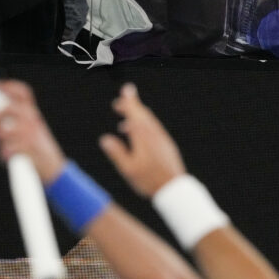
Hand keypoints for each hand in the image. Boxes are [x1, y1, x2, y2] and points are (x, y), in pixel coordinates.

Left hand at [0, 80, 66, 183]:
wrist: (53, 168)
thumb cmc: (36, 150)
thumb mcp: (26, 133)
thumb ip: (6, 126)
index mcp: (33, 115)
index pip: (23, 94)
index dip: (9, 87)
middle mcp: (33, 121)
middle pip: (9, 109)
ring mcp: (32, 134)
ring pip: (5, 130)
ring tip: (1, 146)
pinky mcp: (29, 150)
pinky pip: (8, 149)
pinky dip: (3, 154)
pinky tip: (5, 157)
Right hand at [99, 83, 186, 197]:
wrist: (174, 187)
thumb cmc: (149, 180)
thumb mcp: (128, 169)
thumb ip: (116, 152)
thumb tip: (104, 139)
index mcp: (143, 136)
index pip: (135, 113)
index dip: (129, 101)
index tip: (125, 91)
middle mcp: (154, 133)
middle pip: (143, 113)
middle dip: (131, 106)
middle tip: (118, 104)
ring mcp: (162, 138)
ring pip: (149, 121)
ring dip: (136, 117)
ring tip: (123, 124)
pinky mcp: (166, 144)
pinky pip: (154, 129)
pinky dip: (144, 126)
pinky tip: (137, 137)